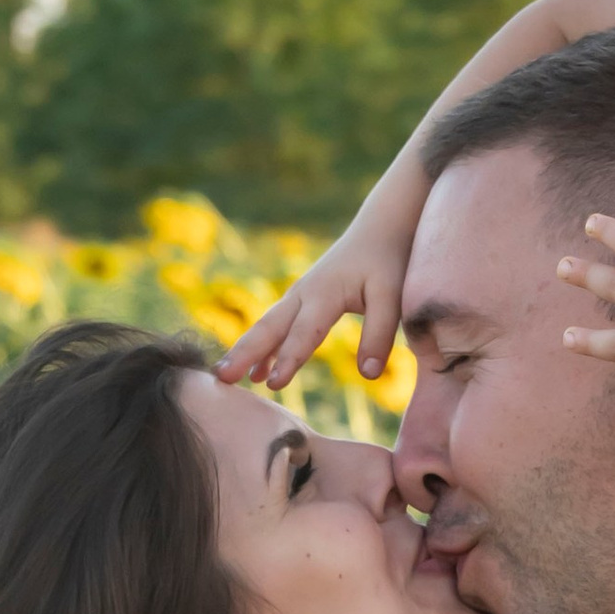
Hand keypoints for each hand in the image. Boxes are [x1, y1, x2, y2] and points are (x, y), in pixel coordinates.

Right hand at [219, 208, 413, 389]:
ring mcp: (299, 296)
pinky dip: (265, 349)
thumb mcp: (392, 296)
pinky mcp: (302, 300)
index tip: (274, 385)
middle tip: (222, 379)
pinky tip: (257, 373)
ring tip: (225, 378)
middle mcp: (304, 293)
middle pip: (269, 327)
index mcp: (325, 293)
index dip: (289, 358)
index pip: (304, 332)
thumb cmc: (388, 262)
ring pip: (267, 326)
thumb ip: (380, 334)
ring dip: (245, 350)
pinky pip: (278, 327)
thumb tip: (369, 375)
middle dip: (245, 353)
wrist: (381, 228)